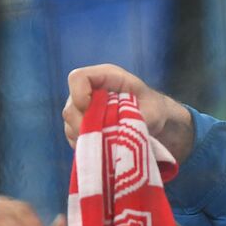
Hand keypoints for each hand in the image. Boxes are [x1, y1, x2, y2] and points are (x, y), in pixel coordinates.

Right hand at [63, 64, 193, 160]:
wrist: (155, 122)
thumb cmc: (155, 110)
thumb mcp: (153, 111)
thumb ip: (135, 117)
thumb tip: (115, 130)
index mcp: (106, 77)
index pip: (78, 78)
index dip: (79, 95)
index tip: (92, 111)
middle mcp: (90, 92)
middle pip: (70, 108)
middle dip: (84, 126)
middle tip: (104, 138)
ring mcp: (83, 110)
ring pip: (70, 126)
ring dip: (88, 138)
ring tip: (110, 144)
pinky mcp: (82, 127)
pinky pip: (74, 138)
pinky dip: (88, 146)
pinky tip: (105, 148)